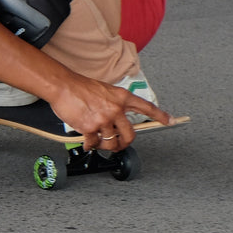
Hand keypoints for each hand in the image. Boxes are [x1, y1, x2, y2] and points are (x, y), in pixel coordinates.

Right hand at [48, 79, 168, 150]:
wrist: (63, 86)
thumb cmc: (79, 87)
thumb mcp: (104, 90)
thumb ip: (114, 104)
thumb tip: (116, 119)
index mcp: (121, 97)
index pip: (146, 107)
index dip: (160, 115)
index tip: (170, 121)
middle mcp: (116, 109)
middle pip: (130, 135)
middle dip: (124, 143)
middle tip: (119, 144)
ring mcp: (104, 119)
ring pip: (112, 143)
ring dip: (105, 146)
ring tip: (98, 142)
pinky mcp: (91, 128)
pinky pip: (94, 143)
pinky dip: (90, 145)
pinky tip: (87, 142)